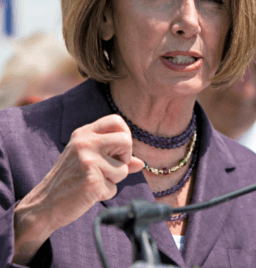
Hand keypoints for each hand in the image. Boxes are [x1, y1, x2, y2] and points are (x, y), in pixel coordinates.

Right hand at [13, 114, 143, 263]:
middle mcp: (85, 142)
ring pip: (124, 169)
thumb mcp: (90, 160)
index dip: (124, 136)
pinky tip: (89, 193)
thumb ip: (115, 158)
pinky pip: (114, 188)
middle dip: (125, 158)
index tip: (118, 151)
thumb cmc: (70, 180)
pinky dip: (105, 194)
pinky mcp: (91, 180)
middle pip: (126, 141)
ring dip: (114, 181)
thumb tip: (141, 163)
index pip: (117, 120)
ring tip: (94, 182)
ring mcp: (87, 160)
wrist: (44, 204)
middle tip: (111, 168)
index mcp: (84, 133)